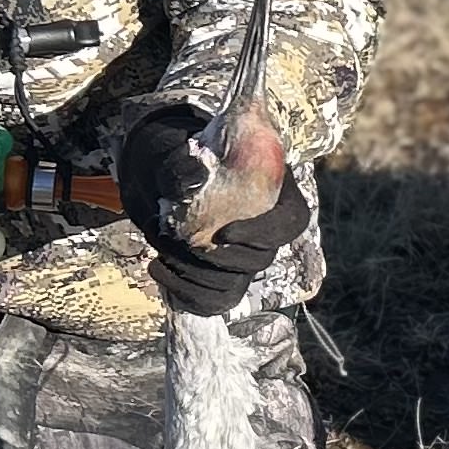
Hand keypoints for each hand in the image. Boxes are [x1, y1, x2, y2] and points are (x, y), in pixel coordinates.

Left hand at [116, 109, 309, 320]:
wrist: (158, 176)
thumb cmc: (175, 157)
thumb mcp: (176, 150)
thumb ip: (184, 163)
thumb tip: (191, 178)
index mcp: (275, 191)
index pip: (291, 222)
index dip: (263, 234)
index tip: (224, 234)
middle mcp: (266, 229)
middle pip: (261, 259)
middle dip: (220, 258)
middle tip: (184, 243)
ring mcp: (243, 256)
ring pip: (236, 283)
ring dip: (196, 275)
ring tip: (163, 254)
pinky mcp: (221, 275)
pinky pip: (214, 298)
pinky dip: (185, 292)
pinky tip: (158, 269)